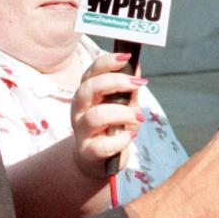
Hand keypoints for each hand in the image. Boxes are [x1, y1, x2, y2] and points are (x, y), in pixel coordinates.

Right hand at [70, 53, 145, 177]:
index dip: (107, 62)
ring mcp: (81, 132)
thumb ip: (129, 89)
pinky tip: (130, 136)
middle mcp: (79, 110)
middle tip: (138, 84)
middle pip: (87, 89)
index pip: (90, 73)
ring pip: (95, 116)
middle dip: (115, 82)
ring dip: (122, 113)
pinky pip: (102, 145)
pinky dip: (121, 140)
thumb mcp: (125, 105)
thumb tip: (136, 66)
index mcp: (87, 95)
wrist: (98, 160)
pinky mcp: (88, 152)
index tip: (127, 57)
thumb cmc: (113, 127)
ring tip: (138, 117)